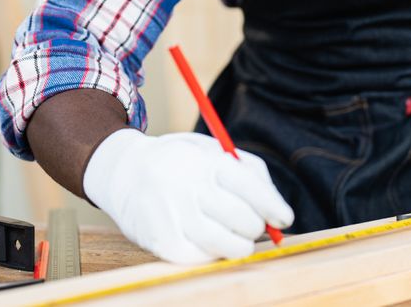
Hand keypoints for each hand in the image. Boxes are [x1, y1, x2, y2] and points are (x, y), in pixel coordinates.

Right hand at [83, 129, 293, 263]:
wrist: (125, 172)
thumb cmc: (182, 163)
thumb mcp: (213, 151)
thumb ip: (250, 173)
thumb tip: (278, 212)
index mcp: (203, 161)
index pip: (248, 186)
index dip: (272, 206)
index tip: (284, 218)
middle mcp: (186, 186)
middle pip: (240, 218)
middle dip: (255, 226)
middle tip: (253, 225)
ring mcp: (171, 215)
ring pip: (223, 244)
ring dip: (239, 245)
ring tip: (238, 239)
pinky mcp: (160, 240)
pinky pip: (200, 258)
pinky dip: (213, 254)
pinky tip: (211, 243)